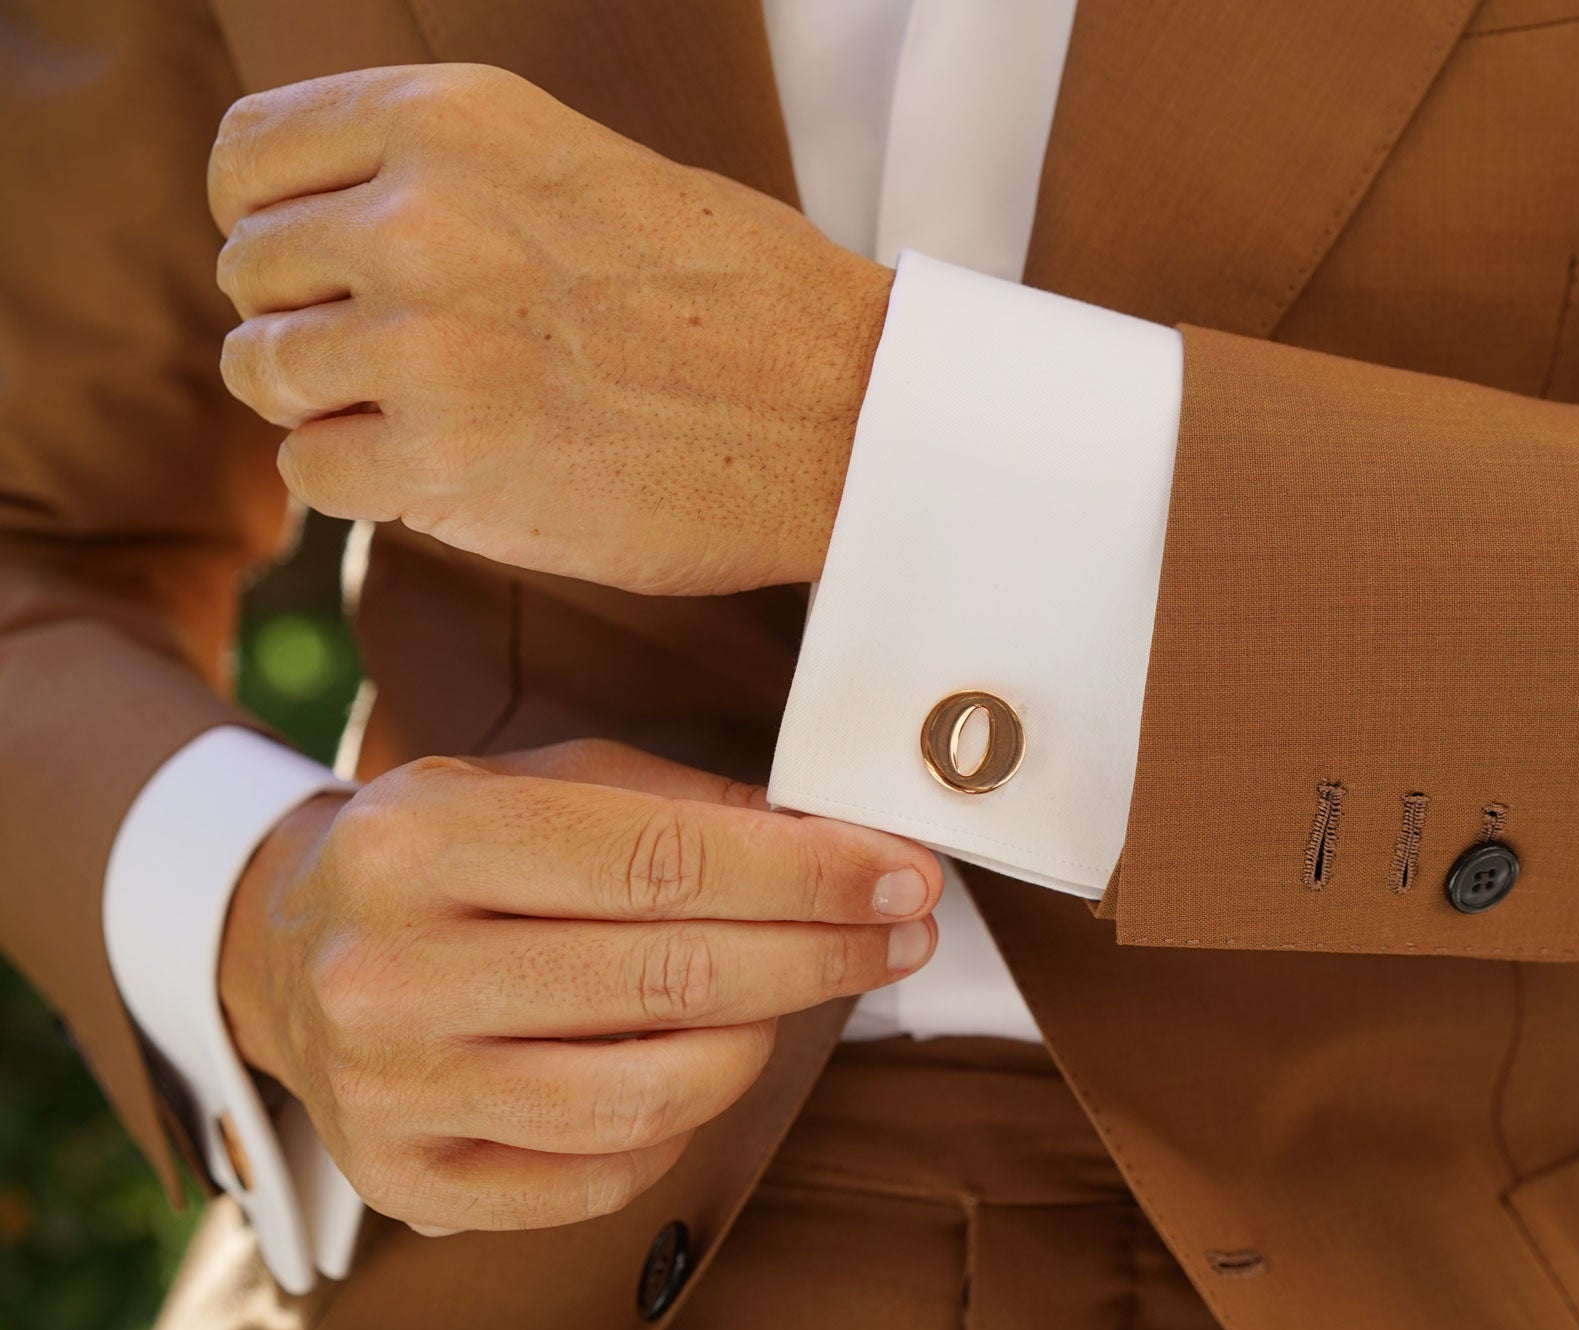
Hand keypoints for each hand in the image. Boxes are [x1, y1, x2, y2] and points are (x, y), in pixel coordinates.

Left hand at [209, 64, 890, 595]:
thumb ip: (452, 182)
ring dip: (329, 405)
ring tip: (428, 418)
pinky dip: (363, 482)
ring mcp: (424, 342)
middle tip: (401, 361)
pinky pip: (312, 470)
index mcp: (456, 119)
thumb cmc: (743, 299)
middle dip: (307, 320)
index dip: (269, 219)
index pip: (251, 154)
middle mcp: (420, 216)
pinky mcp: (440, 462)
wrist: (848, 414)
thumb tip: (335, 233)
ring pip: (266, 373)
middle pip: (250, 270)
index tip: (317, 267)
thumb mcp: (587, 169)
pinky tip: (448, 473)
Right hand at [218, 740, 938, 1232]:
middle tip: (905, 933)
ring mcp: (392, 1090)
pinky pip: (604, 1176)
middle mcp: (391, 969)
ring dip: (765, 1041)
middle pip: (670, 978)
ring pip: (648, 1095)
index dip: (807, 874)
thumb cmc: (449, 854)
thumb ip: (683, 804)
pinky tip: (710, 1062)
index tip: (903, 875)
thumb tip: (837, 843)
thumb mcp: (542, 780)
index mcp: (423, 837)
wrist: (289, 953)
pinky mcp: (409, 1180)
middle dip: (821, 954)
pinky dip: (687, 1122)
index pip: (662, 860)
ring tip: (806, 992)